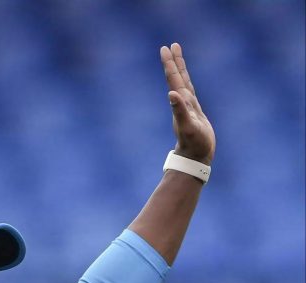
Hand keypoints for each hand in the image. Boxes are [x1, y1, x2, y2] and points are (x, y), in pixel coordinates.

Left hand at [161, 43, 214, 164]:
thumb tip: (171, 93)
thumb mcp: (187, 125)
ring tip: (177, 57)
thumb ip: (179, 110)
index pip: (174, 79)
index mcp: (181, 102)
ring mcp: (188, 107)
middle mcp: (183, 102)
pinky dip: (188, 84)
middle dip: (174, 62)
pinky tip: (185, 84)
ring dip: (180, 70)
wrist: (195, 157)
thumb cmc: (193, 143)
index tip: (166, 48)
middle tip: (170, 46)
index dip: (170, 64)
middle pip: (177, 77)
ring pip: (183, 83)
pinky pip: (190, 93)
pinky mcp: (195, 113)